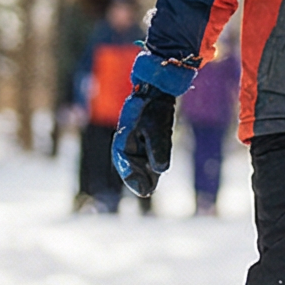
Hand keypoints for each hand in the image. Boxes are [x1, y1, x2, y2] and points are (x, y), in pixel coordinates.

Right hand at [111, 52, 187, 197]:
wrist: (155, 92)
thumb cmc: (154, 110)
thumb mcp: (158, 130)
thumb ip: (158, 149)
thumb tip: (161, 169)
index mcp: (123, 142)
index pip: (127, 166)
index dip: (136, 180)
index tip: (146, 192)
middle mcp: (124, 144)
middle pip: (131, 169)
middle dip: (140, 180)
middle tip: (149, 191)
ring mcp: (131, 144)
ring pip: (138, 166)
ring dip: (145, 174)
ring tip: (151, 184)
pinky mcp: (140, 142)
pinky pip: (142, 160)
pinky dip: (148, 167)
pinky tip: (154, 172)